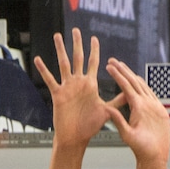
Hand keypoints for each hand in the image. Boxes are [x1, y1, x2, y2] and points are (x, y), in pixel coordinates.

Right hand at [34, 28, 109, 147]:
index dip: (94, 50)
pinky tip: (38, 60)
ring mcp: (68, 87)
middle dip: (77, 43)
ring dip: (60, 50)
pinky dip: (44, 70)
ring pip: (63, 64)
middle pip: (78, 58)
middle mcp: (78, 83)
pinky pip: (50, 80)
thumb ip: (118, 101)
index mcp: (90, 84)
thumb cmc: (90, 126)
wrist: (76, 138)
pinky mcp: (58, 95)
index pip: (93, 63)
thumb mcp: (107, 111)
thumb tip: (131, 93)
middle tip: (76, 30)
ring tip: (57, 36)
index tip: (94, 38)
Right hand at [105, 57, 169, 165]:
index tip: (109, 66)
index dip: (117, 75)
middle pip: (135, 81)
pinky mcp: (161, 109)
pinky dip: (143, 85)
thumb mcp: (126, 136)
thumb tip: (108, 108)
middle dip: (123, 70)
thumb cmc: (141, 149)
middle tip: (114, 61)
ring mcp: (157, 105)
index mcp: (140, 107)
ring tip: (124, 69)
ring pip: (144, 85)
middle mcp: (150, 103)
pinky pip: (151, 93)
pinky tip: (138, 83)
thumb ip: (118, 121)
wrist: (157, 156)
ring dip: (133, 76)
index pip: (126, 86)